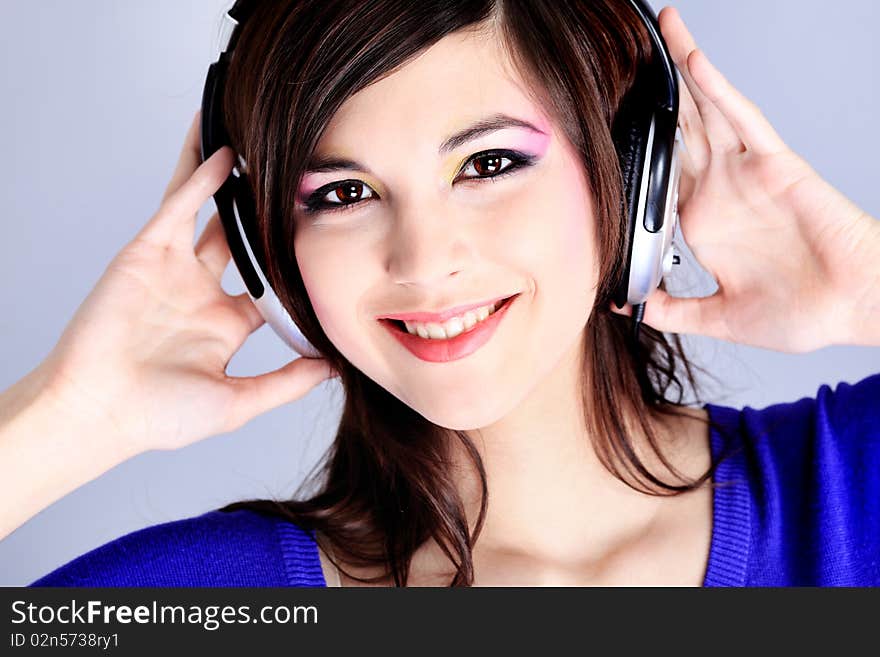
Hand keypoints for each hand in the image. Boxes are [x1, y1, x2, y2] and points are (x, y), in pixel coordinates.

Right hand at [40, 111, 335, 454]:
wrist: (99, 411)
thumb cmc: (160, 416)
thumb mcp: (239, 402)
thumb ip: (288, 382)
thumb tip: (333, 369)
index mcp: (225, 324)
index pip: (271, 284)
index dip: (294, 264)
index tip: (323, 241)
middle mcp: (202, 291)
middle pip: (243, 240)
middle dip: (265, 213)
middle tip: (297, 181)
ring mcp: (175, 269)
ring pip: (209, 212)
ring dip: (230, 180)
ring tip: (258, 145)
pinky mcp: (147, 252)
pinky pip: (179, 205)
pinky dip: (199, 178)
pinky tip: (224, 155)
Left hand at [611, 6, 878, 352]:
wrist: (853, 310)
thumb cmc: (800, 313)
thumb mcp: (716, 318)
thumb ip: (670, 310)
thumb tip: (623, 306)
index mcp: (703, 221)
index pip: (659, 174)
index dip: (635, 148)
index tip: (603, 126)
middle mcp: (720, 190)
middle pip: (679, 129)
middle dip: (653, 94)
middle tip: (623, 58)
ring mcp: (745, 173)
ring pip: (706, 109)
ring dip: (683, 71)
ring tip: (661, 30)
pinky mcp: (775, 163)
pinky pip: (742, 117)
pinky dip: (718, 88)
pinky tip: (694, 62)